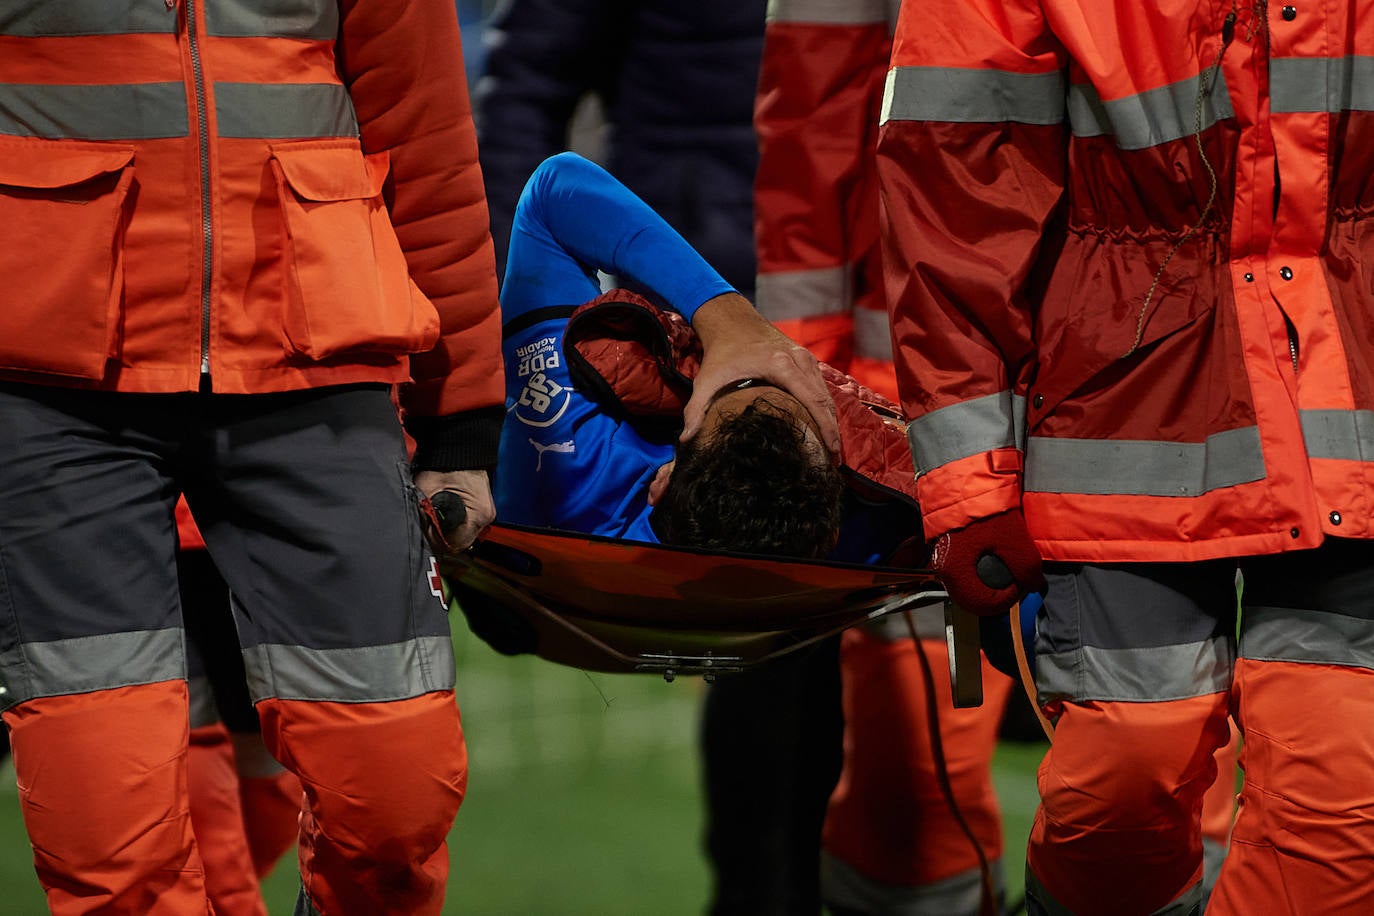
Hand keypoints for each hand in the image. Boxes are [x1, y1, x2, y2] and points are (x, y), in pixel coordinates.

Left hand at [413, 469, 494, 552]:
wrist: (458, 447)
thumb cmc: (445, 463)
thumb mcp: (427, 490)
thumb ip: (424, 514)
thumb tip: (421, 532)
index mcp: (478, 514)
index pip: (455, 544)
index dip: (436, 540)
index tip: (426, 529)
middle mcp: (486, 517)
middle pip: (460, 542)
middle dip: (442, 536)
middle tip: (429, 522)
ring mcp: (486, 514)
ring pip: (464, 535)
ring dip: (449, 530)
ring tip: (438, 514)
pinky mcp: (482, 510)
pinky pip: (467, 526)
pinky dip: (455, 523)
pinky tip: (447, 512)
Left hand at [683, 292, 840, 459]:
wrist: (731, 321)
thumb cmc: (721, 352)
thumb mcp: (707, 380)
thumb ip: (696, 410)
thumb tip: (686, 439)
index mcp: (783, 366)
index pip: (814, 402)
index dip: (826, 430)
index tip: (831, 454)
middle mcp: (800, 361)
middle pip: (825, 401)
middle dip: (832, 432)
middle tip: (833, 461)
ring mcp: (805, 358)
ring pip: (826, 395)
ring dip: (830, 421)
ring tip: (832, 450)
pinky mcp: (805, 359)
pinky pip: (821, 387)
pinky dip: (824, 408)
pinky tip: (823, 428)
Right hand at [929, 509, 1045, 615]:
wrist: (968, 480)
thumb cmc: (985, 508)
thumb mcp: (1014, 542)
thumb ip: (1027, 570)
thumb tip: (1034, 585)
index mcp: (956, 572)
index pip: (982, 605)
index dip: (1007, 599)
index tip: (1020, 585)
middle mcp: (944, 569)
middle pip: (973, 598)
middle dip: (998, 593)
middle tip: (1015, 582)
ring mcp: (945, 558)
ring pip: (969, 585)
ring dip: (990, 582)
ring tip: (1008, 567)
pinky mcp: (949, 548)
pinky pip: (965, 570)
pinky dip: (982, 569)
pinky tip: (996, 555)